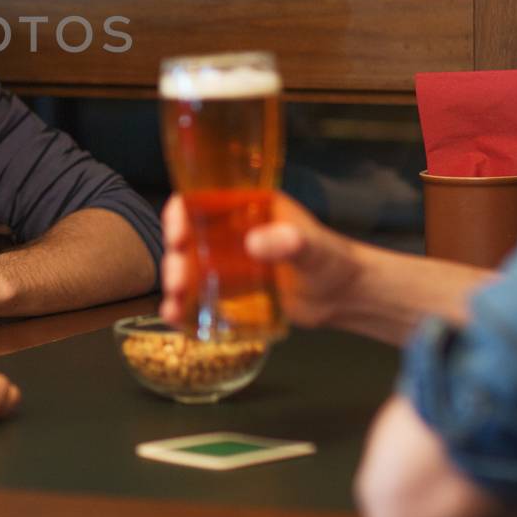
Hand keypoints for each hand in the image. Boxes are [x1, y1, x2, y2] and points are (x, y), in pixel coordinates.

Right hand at [159, 192, 362, 329]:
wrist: (343, 296)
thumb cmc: (331, 259)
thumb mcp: (314, 245)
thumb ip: (291, 241)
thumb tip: (254, 243)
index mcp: (245, 208)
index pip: (202, 200)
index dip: (181, 211)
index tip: (177, 230)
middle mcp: (229, 234)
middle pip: (187, 238)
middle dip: (174, 256)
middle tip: (176, 278)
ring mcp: (228, 264)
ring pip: (188, 268)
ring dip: (175, 283)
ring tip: (175, 300)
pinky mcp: (231, 293)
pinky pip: (200, 297)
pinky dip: (183, 306)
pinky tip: (174, 317)